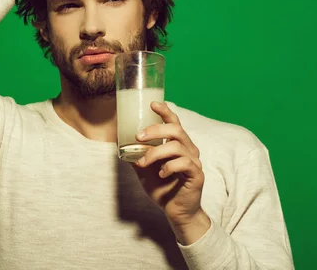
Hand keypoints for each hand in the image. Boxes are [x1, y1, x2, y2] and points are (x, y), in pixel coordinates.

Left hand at [130, 101, 206, 231]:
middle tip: (138, 137)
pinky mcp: (196, 174)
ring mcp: (194, 161)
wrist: (176, 211)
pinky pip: (183, 163)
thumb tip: (119, 144)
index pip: (174, 122)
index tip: (152, 104)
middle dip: (155, 130)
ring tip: (143, 163)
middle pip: (176, 129)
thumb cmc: (162, 188)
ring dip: (155, 153)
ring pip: (176, 146)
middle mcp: (188, 149)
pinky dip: (169, 166)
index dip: (165, 111)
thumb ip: (136, 156)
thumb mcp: (144, 170)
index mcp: (177, 144)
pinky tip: (161, 174)